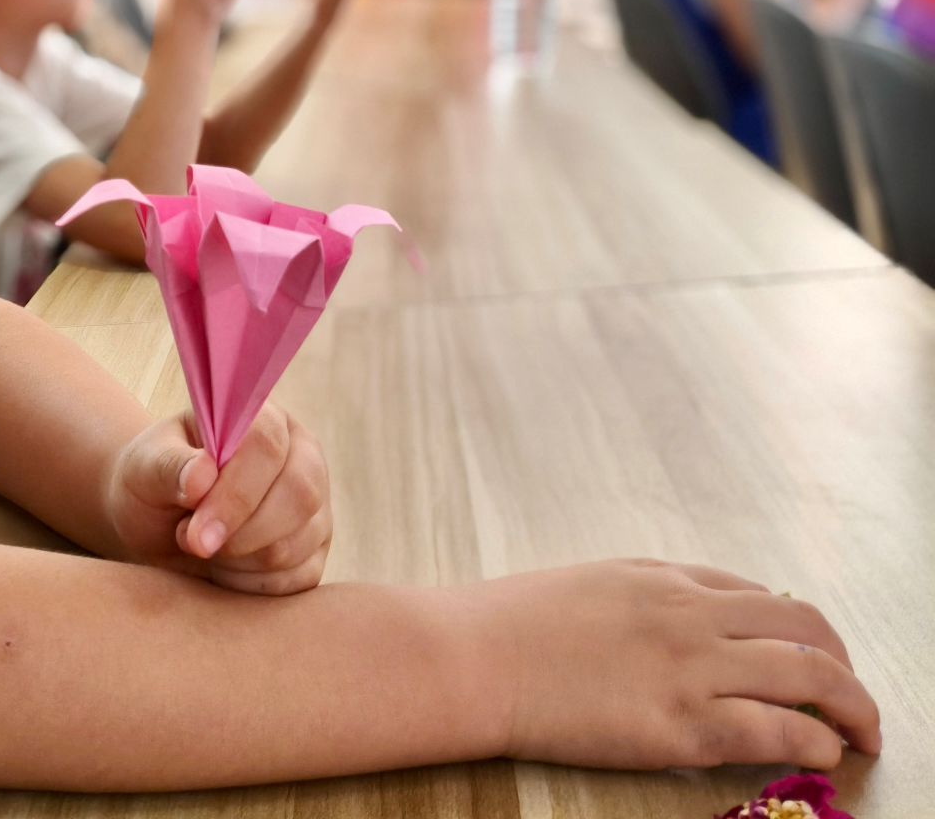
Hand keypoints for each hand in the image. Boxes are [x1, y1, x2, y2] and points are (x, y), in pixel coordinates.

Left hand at [105, 405, 330, 594]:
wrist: (156, 523)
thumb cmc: (152, 484)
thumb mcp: (143, 468)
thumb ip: (168, 466)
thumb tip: (202, 476)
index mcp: (263, 419)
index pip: (267, 444)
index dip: (236, 492)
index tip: (195, 532)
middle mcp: (301, 456)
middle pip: (299, 494)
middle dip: (240, 532)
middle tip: (193, 543)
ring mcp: (314, 507)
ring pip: (296, 543)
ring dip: (238, 559)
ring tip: (200, 544)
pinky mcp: (314, 553)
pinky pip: (296, 579)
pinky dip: (249, 584)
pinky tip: (220, 567)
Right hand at [475, 560, 880, 769]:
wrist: (470, 657)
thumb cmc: (506, 625)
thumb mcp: (585, 587)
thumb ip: (639, 600)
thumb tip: (678, 628)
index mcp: (661, 577)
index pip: (757, 596)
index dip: (792, 630)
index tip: (800, 658)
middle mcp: (689, 613)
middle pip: (803, 626)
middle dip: (843, 663)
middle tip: (851, 698)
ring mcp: (690, 667)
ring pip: (810, 676)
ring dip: (853, 706)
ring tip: (863, 734)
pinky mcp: (683, 724)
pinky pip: (779, 731)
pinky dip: (817, 743)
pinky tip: (823, 756)